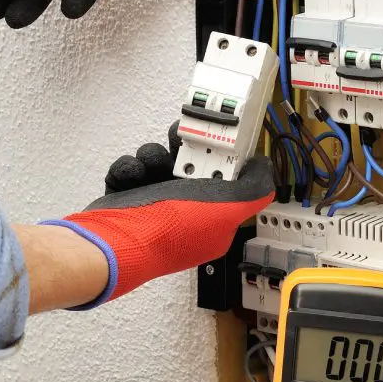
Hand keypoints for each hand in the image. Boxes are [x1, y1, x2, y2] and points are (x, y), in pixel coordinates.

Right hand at [42, 125, 276, 305]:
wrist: (119, 241)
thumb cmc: (171, 232)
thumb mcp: (230, 208)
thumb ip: (255, 188)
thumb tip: (264, 169)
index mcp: (212, 219)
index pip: (225, 182)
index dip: (223, 158)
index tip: (218, 140)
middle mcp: (184, 214)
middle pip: (190, 167)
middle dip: (183, 150)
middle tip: (180, 141)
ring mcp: (153, 208)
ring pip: (158, 164)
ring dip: (153, 157)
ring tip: (150, 165)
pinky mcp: (126, 201)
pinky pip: (131, 171)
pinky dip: (129, 169)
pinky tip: (132, 175)